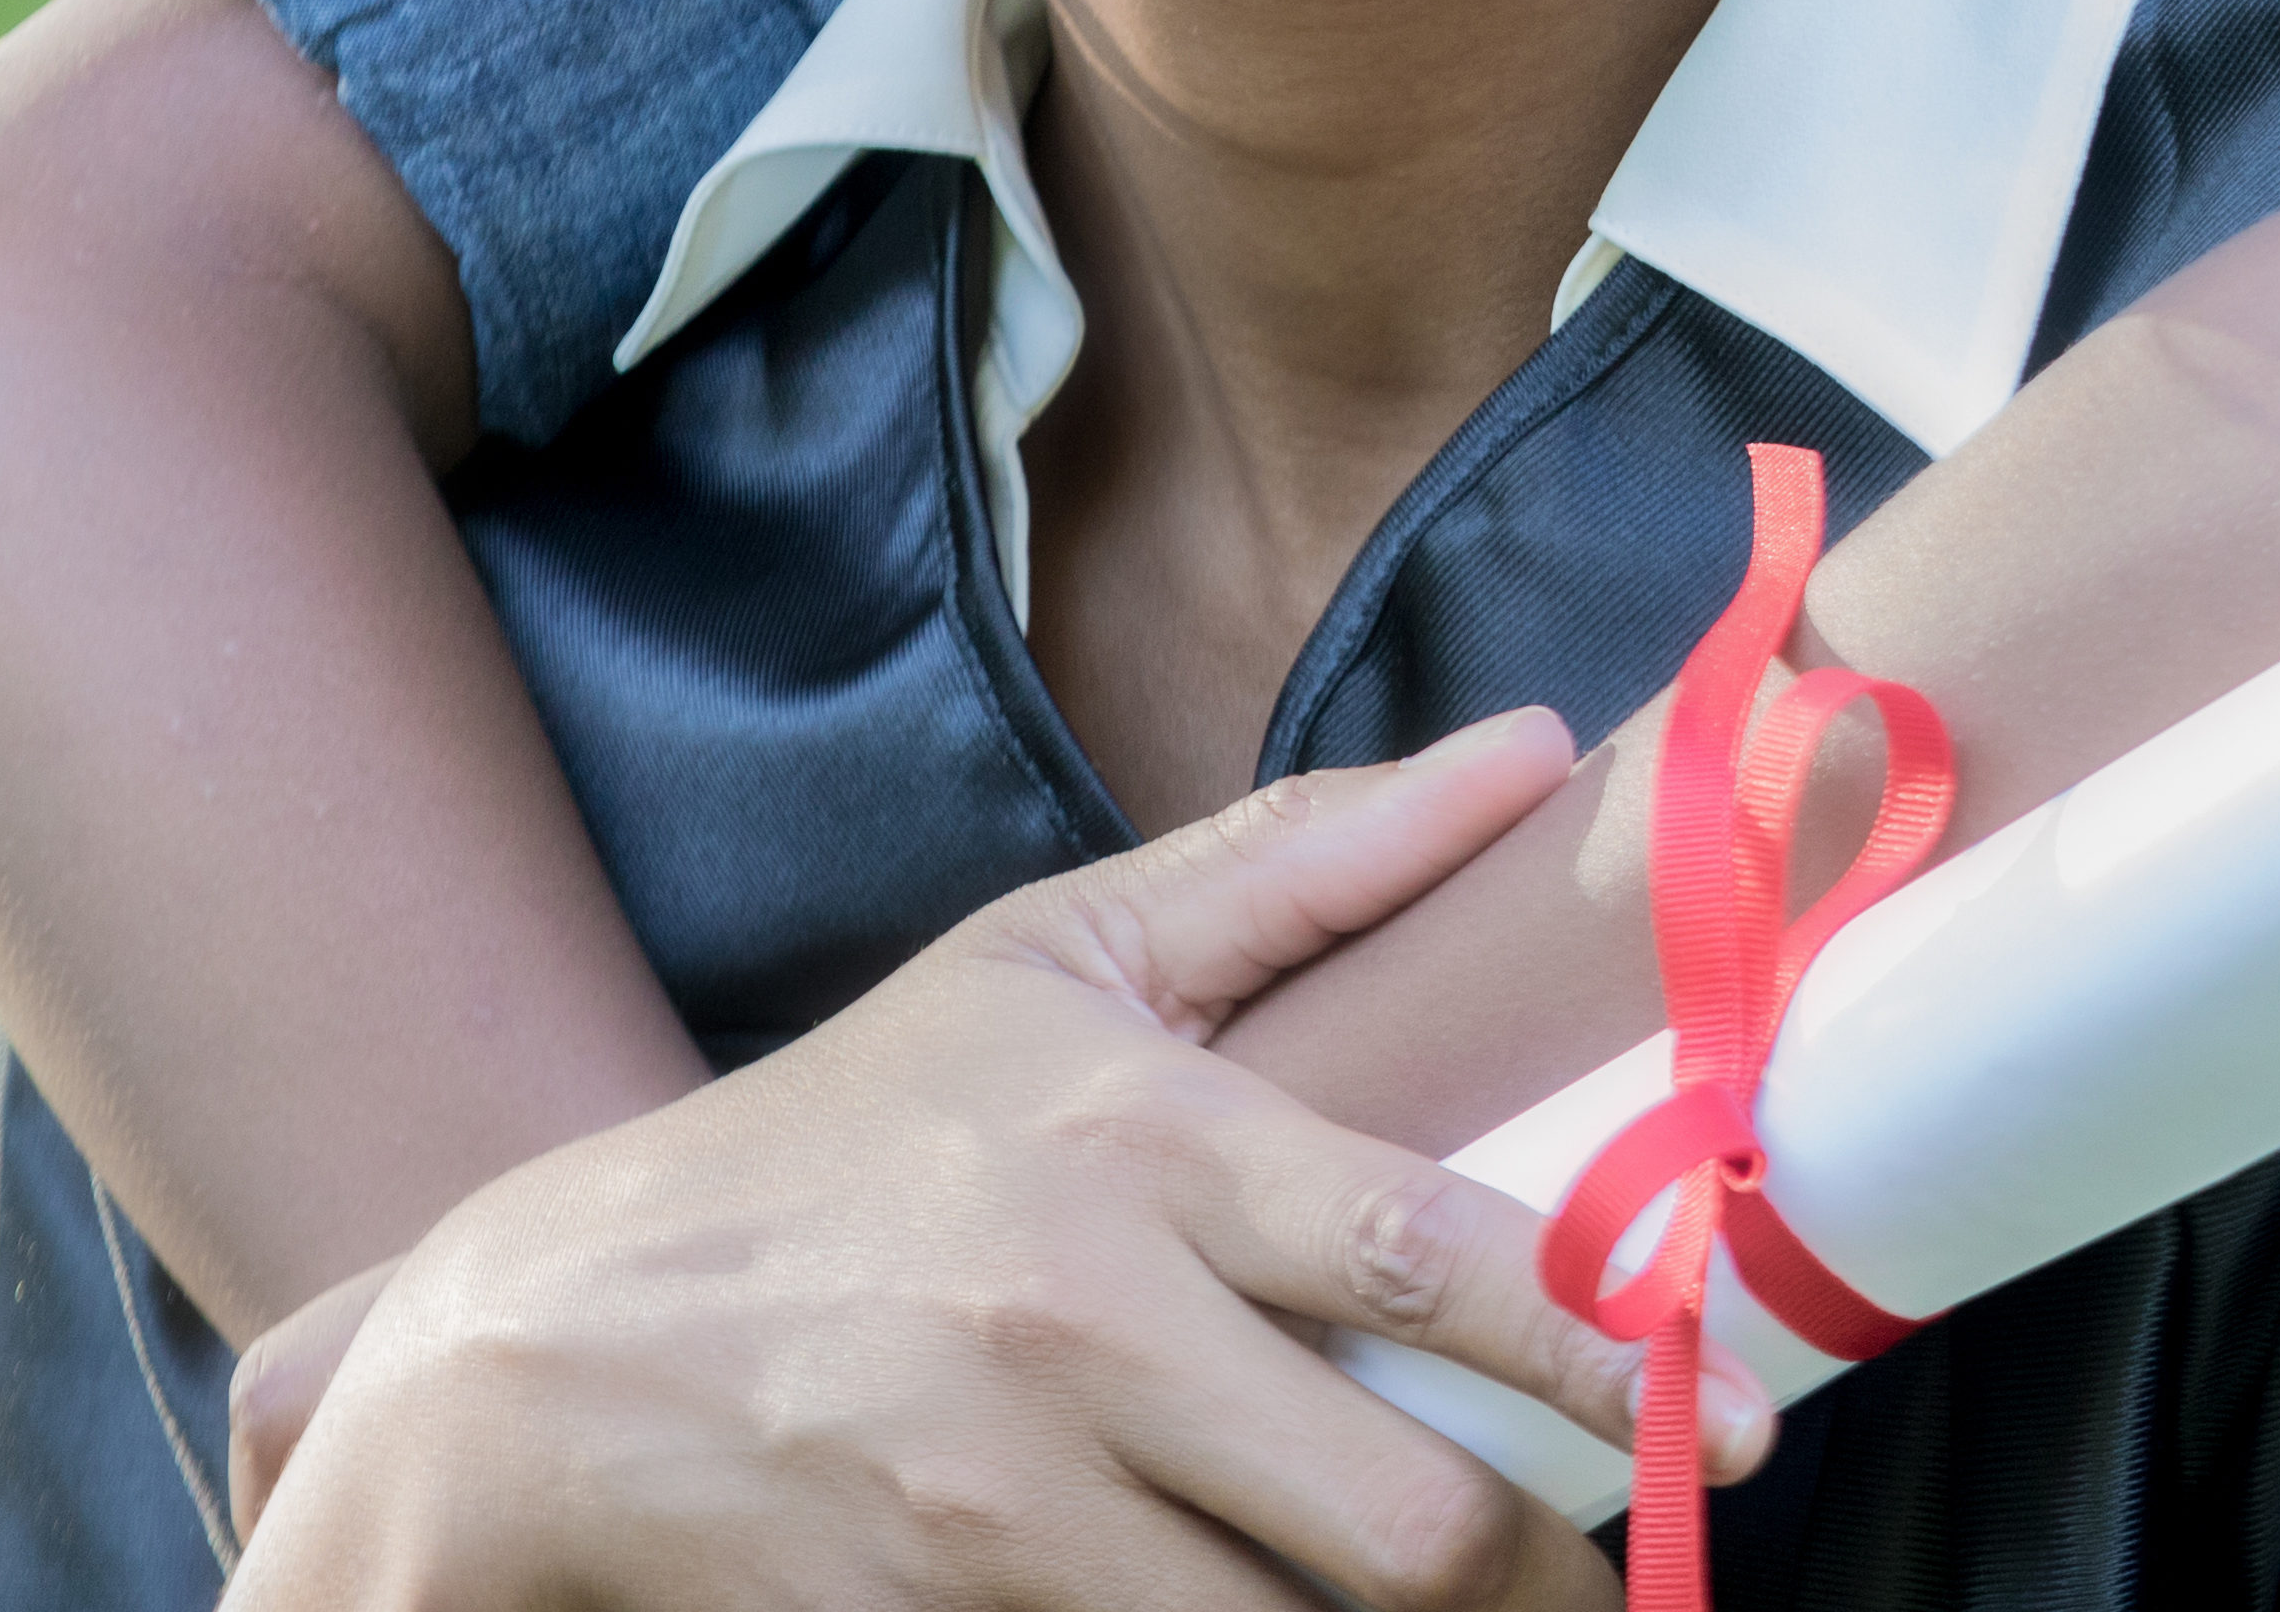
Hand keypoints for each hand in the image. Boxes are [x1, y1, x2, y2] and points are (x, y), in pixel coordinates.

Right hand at [232, 712, 1699, 1611]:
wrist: (551, 1353)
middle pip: (1394, 1513)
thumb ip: (1304, 862)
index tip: (1727, 1420)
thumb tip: (1534, 749)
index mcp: (1147, 1147)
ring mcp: (1002, 1505)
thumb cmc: (846, 1138)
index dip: (1603, 1351)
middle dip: (1541, 1570)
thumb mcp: (1052, 960)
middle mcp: (1089, 1330)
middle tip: (1628, 1572)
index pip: (1430, 1258)